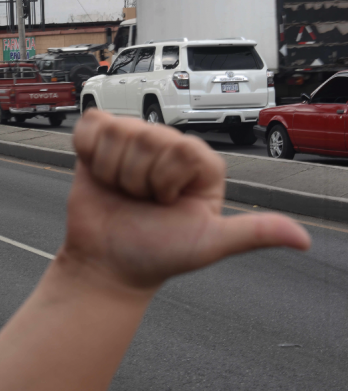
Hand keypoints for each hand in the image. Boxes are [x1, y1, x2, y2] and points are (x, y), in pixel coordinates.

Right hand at [63, 111, 309, 290]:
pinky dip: (88, 152)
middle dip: (135, 178)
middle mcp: (168, 147)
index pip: (178, 146)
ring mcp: (132, 143)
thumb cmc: (156, 255)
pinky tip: (99, 173)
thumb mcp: (209, 244)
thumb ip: (253, 233)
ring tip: (121, 192)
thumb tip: (302, 240)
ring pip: (116, 132)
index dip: (163, 179)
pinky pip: (91, 126)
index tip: (165, 203)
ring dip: (111, 171)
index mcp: (199, 164)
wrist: (106, 264)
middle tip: (140, 201)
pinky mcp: (99, 143)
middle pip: (144, 136)